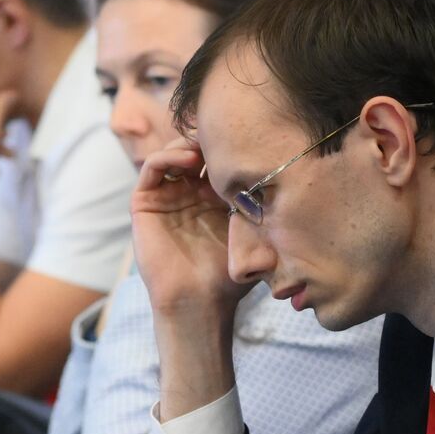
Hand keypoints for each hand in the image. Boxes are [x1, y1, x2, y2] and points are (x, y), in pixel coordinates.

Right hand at [132, 138, 252, 320]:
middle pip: (195, 150)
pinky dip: (168, 155)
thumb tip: (290, 171)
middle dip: (209, 138)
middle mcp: (188, 195)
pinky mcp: (144, 203)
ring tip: (207, 146)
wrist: (200, 301)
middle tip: (226, 132)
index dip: (230, 146)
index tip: (248, 136)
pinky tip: (189, 159)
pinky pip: (152, 167)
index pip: (219, 160)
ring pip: (173, 153)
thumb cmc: (228, 276)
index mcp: (214, 200)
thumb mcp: (253, 234)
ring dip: (188, 142)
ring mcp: (165, 197)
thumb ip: (263, 206)